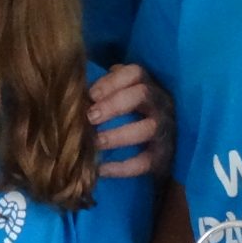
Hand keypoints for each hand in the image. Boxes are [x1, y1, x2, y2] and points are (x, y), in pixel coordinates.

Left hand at [92, 64, 171, 179]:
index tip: (90, 95)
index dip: (112, 81)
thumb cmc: (133, 117)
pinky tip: (101, 170)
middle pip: (142, 93)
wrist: (159, 150)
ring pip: (147, 128)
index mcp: (148, 86)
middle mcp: (160, 104)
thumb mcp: (123, 98)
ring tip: (95, 143)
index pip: (135, 72)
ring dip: (118, 135)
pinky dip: (122, 168)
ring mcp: (164, 130)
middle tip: (90, 117)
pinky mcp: (163, 157)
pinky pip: (145, 162)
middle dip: (114, 104)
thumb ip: (105, 91)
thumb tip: (76, 91)